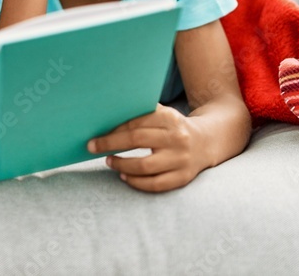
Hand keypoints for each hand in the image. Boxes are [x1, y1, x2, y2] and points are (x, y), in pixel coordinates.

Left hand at [87, 104, 203, 191]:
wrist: (206, 142)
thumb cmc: (173, 127)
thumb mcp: (162, 113)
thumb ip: (140, 113)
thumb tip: (106, 115)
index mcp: (169, 118)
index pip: (135, 122)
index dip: (113, 130)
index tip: (96, 135)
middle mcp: (177, 138)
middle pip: (137, 140)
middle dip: (111, 144)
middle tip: (92, 147)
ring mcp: (181, 159)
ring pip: (145, 166)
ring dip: (122, 165)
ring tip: (109, 162)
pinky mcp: (183, 177)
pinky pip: (155, 184)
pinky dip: (136, 182)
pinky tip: (124, 176)